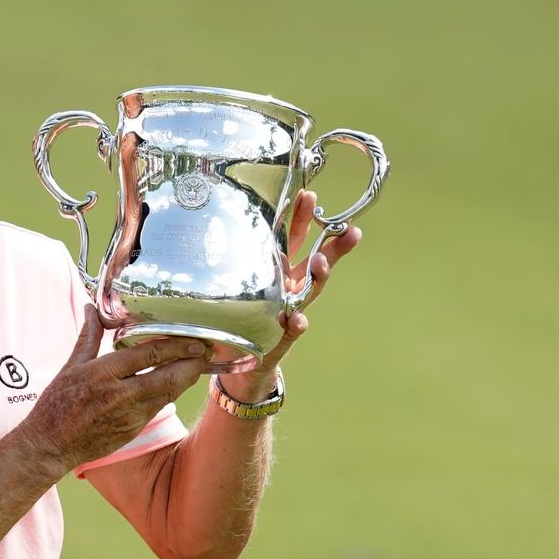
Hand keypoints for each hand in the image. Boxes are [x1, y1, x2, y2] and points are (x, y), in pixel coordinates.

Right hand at [20, 305, 209, 472]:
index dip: (174, 346)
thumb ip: (88, 337)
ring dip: (186, 379)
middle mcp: (119, 395)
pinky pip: (158, 407)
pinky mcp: (132, 430)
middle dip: (190, 363)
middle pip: (166, 377)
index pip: (147, 355)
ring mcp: (128, 415)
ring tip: (198, 364)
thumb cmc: (57, 404)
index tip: (191, 338)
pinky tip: (177, 383)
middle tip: (204, 350)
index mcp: (102, 374)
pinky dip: (170, 393)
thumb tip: (93, 309)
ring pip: (168, 394)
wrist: (51, 445)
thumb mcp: (71, 366)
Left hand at [220, 190, 361, 400]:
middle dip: (330, 245)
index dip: (303, 219)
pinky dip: (295, 325)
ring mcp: (288, 312)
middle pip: (314, 263)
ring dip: (317, 277)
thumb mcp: (238, 283)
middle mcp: (288, 290)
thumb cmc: (239, 317)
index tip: (310, 195)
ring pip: (309, 292)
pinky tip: (298, 319)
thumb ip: (233, 259)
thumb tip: (214, 218)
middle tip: (345, 230)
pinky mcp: (280, 338)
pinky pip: (290, 331)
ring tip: (321, 264)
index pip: (294, 241)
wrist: (242, 363)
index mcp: (278, 272)